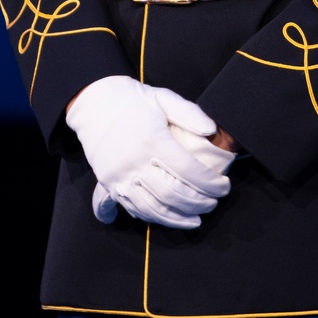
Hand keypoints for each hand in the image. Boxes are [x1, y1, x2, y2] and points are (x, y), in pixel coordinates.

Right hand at [66, 76, 231, 229]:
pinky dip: (153, 217)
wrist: (93, 103)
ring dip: (177, 219)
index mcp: (152, 139)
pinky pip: (132, 208)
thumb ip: (190, 113)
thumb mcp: (163, 98)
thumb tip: (212, 131)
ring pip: (152, 208)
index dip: (210, 183)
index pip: (188, 170)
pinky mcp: (109, 183)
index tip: (224, 186)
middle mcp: (135, 161)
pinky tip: (169, 218)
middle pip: (172, 194)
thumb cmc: (133, 100)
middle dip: (198, 203)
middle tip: (213, 203)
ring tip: (196, 220)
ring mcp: (120, 175)